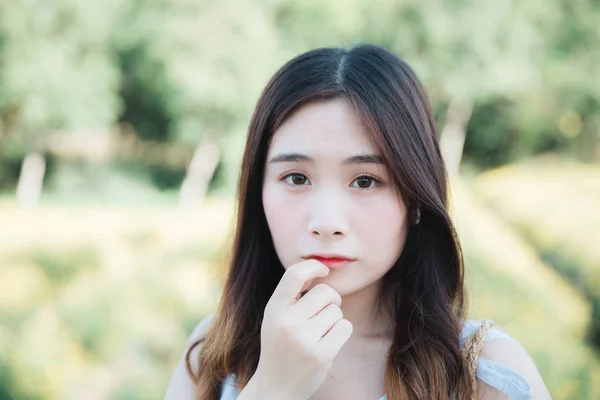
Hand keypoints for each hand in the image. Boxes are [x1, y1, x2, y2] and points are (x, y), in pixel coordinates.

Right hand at [250, 260, 352, 399]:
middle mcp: (287, 322)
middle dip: (331, 299)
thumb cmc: (279, 347)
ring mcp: (304, 339)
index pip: (295, 275)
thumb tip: (320, 268)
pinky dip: (341, 332)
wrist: (275, 389)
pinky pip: (345, 327)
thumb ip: (291, 296)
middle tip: (325, 311)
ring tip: (320, 334)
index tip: (323, 271)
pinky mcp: (321, 355)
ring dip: (334, 319)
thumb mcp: (275, 318)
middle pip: (325, 292)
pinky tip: (329, 342)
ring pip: (336, 311)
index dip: (314, 267)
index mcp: (274, 309)